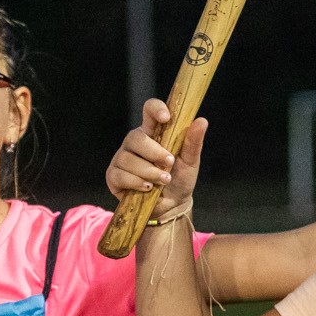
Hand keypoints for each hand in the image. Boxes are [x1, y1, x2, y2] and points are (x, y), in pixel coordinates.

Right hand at [105, 98, 208, 216]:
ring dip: (148, 172)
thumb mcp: (190, 162)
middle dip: (154, 152)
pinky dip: (136, 182)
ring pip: (128, 159)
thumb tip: (202, 121)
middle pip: (136, 137)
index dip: (156, 109)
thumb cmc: (179, 179)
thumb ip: (193, 142)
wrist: (171, 206)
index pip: (149, 110)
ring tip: (163, 181)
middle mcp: (134, 142)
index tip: (166, 118)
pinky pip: (120, 175)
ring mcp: (122, 158)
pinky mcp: (114, 175)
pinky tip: (147, 188)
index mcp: (153, 132)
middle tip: (169, 163)